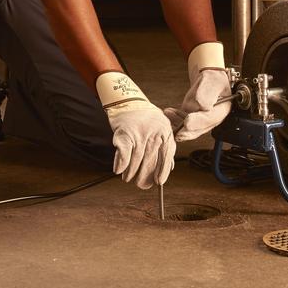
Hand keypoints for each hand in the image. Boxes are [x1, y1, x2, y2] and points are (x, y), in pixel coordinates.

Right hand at [96, 72, 175, 188]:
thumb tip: (169, 169)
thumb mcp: (161, 130)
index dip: (163, 170)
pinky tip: (119, 170)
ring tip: (127, 178)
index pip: (166, 155)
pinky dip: (121, 163)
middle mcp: (153, 131)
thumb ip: (166, 148)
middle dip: (144, 175)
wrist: (128, 102)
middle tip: (141, 184)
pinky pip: (124, 153)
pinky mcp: (124, 132)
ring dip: (130, 172)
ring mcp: (138, 131)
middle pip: (149, 159)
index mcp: (165, 131)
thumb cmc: (146, 120)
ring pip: (136, 159)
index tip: (159, 182)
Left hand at [164, 42, 230, 140]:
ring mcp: (200, 119)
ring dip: (177, 123)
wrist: (206, 78)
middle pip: (199, 129)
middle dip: (186, 130)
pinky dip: (174, 119)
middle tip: (176, 128)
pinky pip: (181, 122)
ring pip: (188, 128)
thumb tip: (202, 106)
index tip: (187, 121)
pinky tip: (168, 112)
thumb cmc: (212, 78)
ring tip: (169, 113)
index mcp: (222, 110)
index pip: (210, 119)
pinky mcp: (190, 117)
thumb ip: (208, 93)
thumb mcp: (213, 80)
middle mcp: (211, 118)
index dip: (198, 122)